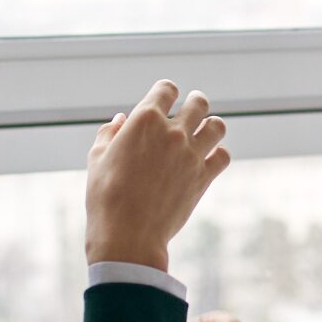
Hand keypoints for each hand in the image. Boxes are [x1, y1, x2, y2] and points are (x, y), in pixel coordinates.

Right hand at [85, 80, 229, 271]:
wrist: (127, 232)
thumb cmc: (105, 196)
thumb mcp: (97, 158)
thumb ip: (110, 133)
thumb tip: (121, 119)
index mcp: (144, 120)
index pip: (166, 89)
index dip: (167, 90)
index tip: (168, 95)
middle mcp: (172, 132)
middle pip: (198, 103)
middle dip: (196, 101)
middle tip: (195, 104)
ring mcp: (191, 154)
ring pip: (217, 126)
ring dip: (211, 125)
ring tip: (207, 129)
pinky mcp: (204, 177)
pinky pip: (223, 156)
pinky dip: (218, 155)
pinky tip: (209, 159)